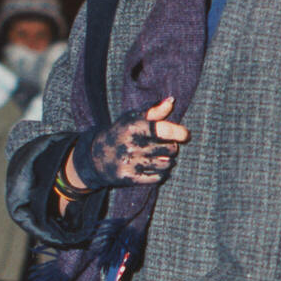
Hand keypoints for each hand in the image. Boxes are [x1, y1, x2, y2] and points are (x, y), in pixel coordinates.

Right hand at [74, 97, 189, 188]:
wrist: (96, 157)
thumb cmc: (120, 133)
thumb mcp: (132, 118)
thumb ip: (154, 111)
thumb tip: (171, 101)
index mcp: (133, 127)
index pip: (164, 130)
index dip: (180, 133)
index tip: (185, 135)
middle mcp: (132, 145)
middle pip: (169, 149)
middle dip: (173, 147)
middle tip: (167, 146)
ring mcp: (131, 163)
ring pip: (166, 164)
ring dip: (169, 161)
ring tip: (163, 157)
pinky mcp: (130, 179)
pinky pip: (158, 177)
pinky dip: (162, 173)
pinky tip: (157, 167)